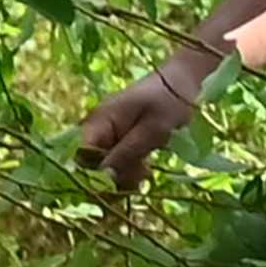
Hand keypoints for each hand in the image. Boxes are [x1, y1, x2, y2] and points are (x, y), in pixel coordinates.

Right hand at [78, 49, 214, 189]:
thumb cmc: (170, 101)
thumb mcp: (152, 130)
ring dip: (123, 175)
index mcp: (99, 121)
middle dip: (111, 177)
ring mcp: (108, 134)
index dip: (91, 174)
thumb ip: (126, 154)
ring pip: (104, 166)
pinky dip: (128, 168)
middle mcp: (97, 128)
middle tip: (138, 179)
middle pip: (90, 163)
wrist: (185, 81)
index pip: (80, 154)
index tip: (114, 185)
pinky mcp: (119, 139)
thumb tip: (103, 179)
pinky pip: (115, 160)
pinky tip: (144, 170)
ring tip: (146, 173)